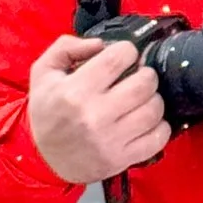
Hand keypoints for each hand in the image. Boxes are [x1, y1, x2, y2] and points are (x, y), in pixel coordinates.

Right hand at [28, 31, 169, 185]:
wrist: (42, 157)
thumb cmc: (46, 112)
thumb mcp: (43, 72)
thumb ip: (67, 47)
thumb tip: (101, 43)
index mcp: (75, 91)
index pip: (118, 58)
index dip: (127, 51)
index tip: (125, 56)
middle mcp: (95, 115)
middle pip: (144, 83)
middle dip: (146, 74)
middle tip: (139, 76)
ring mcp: (111, 139)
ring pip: (154, 110)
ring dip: (154, 99)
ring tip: (142, 98)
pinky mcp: (121, 158)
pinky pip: (158, 139)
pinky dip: (160, 126)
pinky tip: (147, 121)